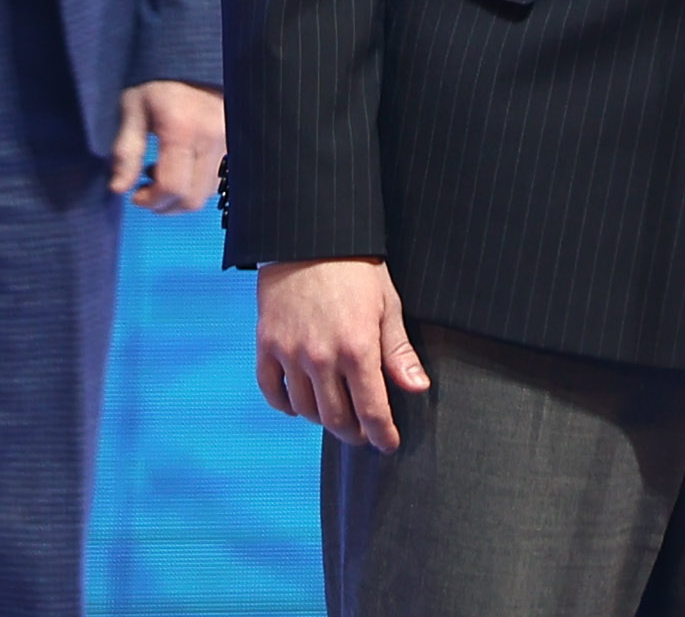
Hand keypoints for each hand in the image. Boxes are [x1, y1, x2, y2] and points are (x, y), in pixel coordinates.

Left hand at [111, 80, 225, 212]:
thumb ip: (126, 151)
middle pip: (192, 198)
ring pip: (207, 193)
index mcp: (184, 129)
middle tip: (146, 190)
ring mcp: (230, 141)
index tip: (135, 195)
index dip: (151, 200)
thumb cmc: (156, 82)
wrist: (191, 57)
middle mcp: (213, 138)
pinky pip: (219, 180)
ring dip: (181, 195)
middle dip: (165, 204)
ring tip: (163, 174)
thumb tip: (119, 189)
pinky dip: (197, 184)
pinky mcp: (236, 143)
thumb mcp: (132, 110)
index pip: (173, 186)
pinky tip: (182, 168)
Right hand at [256, 257, 430, 450]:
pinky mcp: (266, 345)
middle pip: (336, 418)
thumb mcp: (387, 306)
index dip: (382, 434)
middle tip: (364, 434)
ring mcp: (290, 353)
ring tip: (337, 416)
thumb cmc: (357, 270)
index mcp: (357, 348)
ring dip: (323, 420)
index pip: (372, 409)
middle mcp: (321, 357)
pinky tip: (301, 403)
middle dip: (354, 433)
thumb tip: (418, 388)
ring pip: (305, 410)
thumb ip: (399, 352)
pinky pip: (273, 391)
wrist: (310, 238)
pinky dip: (287, 405)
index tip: (388, 445)